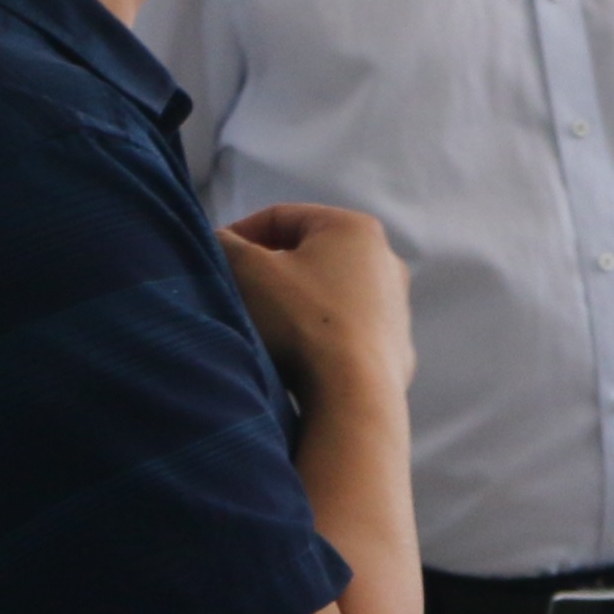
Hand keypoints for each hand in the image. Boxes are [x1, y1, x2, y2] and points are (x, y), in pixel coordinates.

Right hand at [218, 203, 416, 416]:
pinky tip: (299, 358)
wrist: (353, 395)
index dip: (239, 235)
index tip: (217, 261)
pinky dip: (320, 337)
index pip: (281, 217)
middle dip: (269, 273)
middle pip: (308, 256)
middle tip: (238, 294)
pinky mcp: (396, 348)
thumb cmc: (300, 321)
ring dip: (294, 306)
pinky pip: (346, 332)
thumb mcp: (248, 271)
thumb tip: (222, 242)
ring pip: (328, 295)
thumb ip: (227, 245)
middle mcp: (385, 260)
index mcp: (354, 228)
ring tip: (265, 330)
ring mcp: (396, 307)